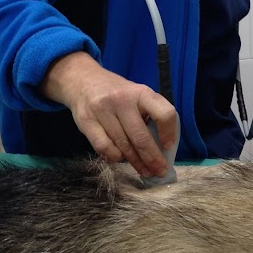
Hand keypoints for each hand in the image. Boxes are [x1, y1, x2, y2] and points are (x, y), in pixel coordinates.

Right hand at [40, 52, 177, 177]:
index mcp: (141, 92)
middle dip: (153, 159)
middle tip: (159, 172)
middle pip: (141, 137)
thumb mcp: (138, 95)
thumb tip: (162, 149)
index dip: (169, 133)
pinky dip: (114, 157)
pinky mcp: (86, 120)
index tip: (168, 147)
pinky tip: (120, 159)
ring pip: (123, 145)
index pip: (164, 113)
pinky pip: (104, 147)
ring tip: (144, 171)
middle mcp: (122, 99)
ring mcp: (102, 110)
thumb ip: (150, 115)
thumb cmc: (118, 93)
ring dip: (136, 163)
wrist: (83, 80)